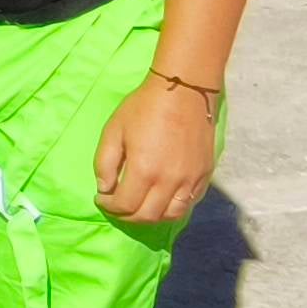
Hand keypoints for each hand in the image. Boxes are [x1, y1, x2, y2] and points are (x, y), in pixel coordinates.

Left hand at [93, 76, 218, 223]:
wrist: (183, 91)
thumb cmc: (144, 108)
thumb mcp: (113, 131)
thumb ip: (104, 164)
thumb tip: (105, 189)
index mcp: (144, 171)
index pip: (125, 205)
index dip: (109, 206)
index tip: (102, 199)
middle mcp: (170, 182)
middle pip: (147, 216)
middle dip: (127, 216)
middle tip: (117, 207)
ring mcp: (191, 180)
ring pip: (171, 215)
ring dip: (152, 217)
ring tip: (139, 207)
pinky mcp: (205, 175)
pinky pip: (190, 203)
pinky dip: (173, 208)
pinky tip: (162, 198)